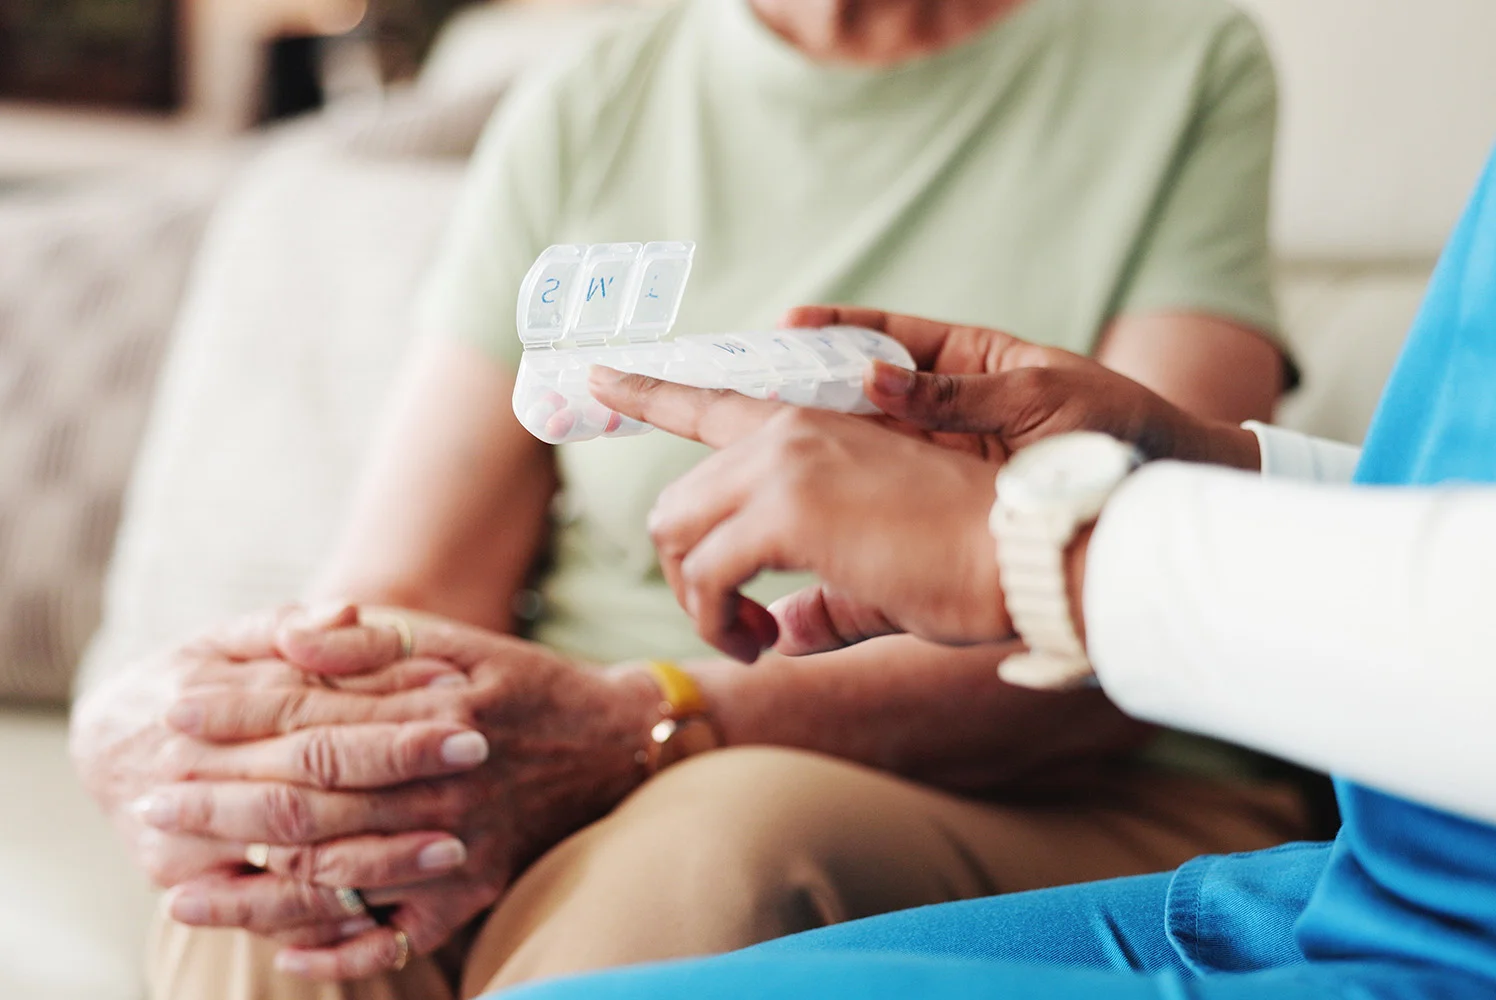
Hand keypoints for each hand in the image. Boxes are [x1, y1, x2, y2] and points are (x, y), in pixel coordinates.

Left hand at [143, 612, 662, 980]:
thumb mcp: (455, 644)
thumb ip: (370, 642)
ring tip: (182, 893)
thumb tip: (289, 636)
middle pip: (307, 810)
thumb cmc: (520, 686)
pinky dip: (337, 952)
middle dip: (219, 809)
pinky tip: (284, 954)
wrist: (611, 745)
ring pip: (335, 883)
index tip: (174, 716)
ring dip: (251, 894)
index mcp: (432, 716)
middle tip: (152, 806)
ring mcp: (457, 850)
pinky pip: (395, 938)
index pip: (312, 722)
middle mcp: (441, 790)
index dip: (237, 718)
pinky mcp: (471, 894)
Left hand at [588, 370, 1006, 660]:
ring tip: (750, 637)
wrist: (1026, 552)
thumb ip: (819, 600)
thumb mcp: (877, 576)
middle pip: (677, 501)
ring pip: (676, 534)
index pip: (709, 399)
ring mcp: (784, 462)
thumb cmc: (969, 566)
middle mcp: (786, 431)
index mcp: (810, 428)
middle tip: (737, 623)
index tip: (594, 373)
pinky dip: (716, 618)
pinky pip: (705, 574)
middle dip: (686, 573)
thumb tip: (778, 634)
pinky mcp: (788, 508)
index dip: (645, 389)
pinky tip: (761, 641)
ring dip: (698, 601)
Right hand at [782, 306, 1261, 468]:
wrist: (1163, 500)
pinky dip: (838, 495)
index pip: (884, 336)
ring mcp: (940, 456)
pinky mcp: (943, 502)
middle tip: (735, 380)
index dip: (831, 329)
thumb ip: (959, 393)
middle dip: (796, 382)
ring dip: (805, 439)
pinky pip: (881, 494)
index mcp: (968, 361)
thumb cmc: (1119, 430)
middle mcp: (942, 407)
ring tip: (746, 435)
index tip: (783, 326)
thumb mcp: (1042, 399)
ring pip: (857, 444)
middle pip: (853, 390)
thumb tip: (873, 382)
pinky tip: (795, 498)